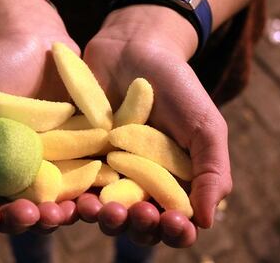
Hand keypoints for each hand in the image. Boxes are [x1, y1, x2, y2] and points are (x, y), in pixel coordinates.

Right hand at [0, 0, 79, 239]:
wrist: (32, 43)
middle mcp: (17, 180)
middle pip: (17, 218)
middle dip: (20, 222)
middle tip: (28, 214)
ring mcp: (51, 171)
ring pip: (53, 209)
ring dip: (56, 218)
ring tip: (60, 212)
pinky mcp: (82, 158)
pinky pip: (86, 186)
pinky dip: (87, 198)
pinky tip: (89, 199)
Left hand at [78, 5, 231, 247]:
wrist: (133, 49)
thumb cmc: (176, 87)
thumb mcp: (203, 125)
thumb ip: (212, 170)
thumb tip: (205, 221)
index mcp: (170, 183)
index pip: (172, 222)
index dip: (172, 230)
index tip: (171, 223)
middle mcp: (135, 183)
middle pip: (133, 221)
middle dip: (133, 225)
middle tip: (129, 213)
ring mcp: (104, 171)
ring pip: (99, 207)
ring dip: (98, 215)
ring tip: (95, 207)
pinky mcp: (76, 155)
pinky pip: (70, 183)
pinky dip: (68, 196)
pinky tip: (67, 197)